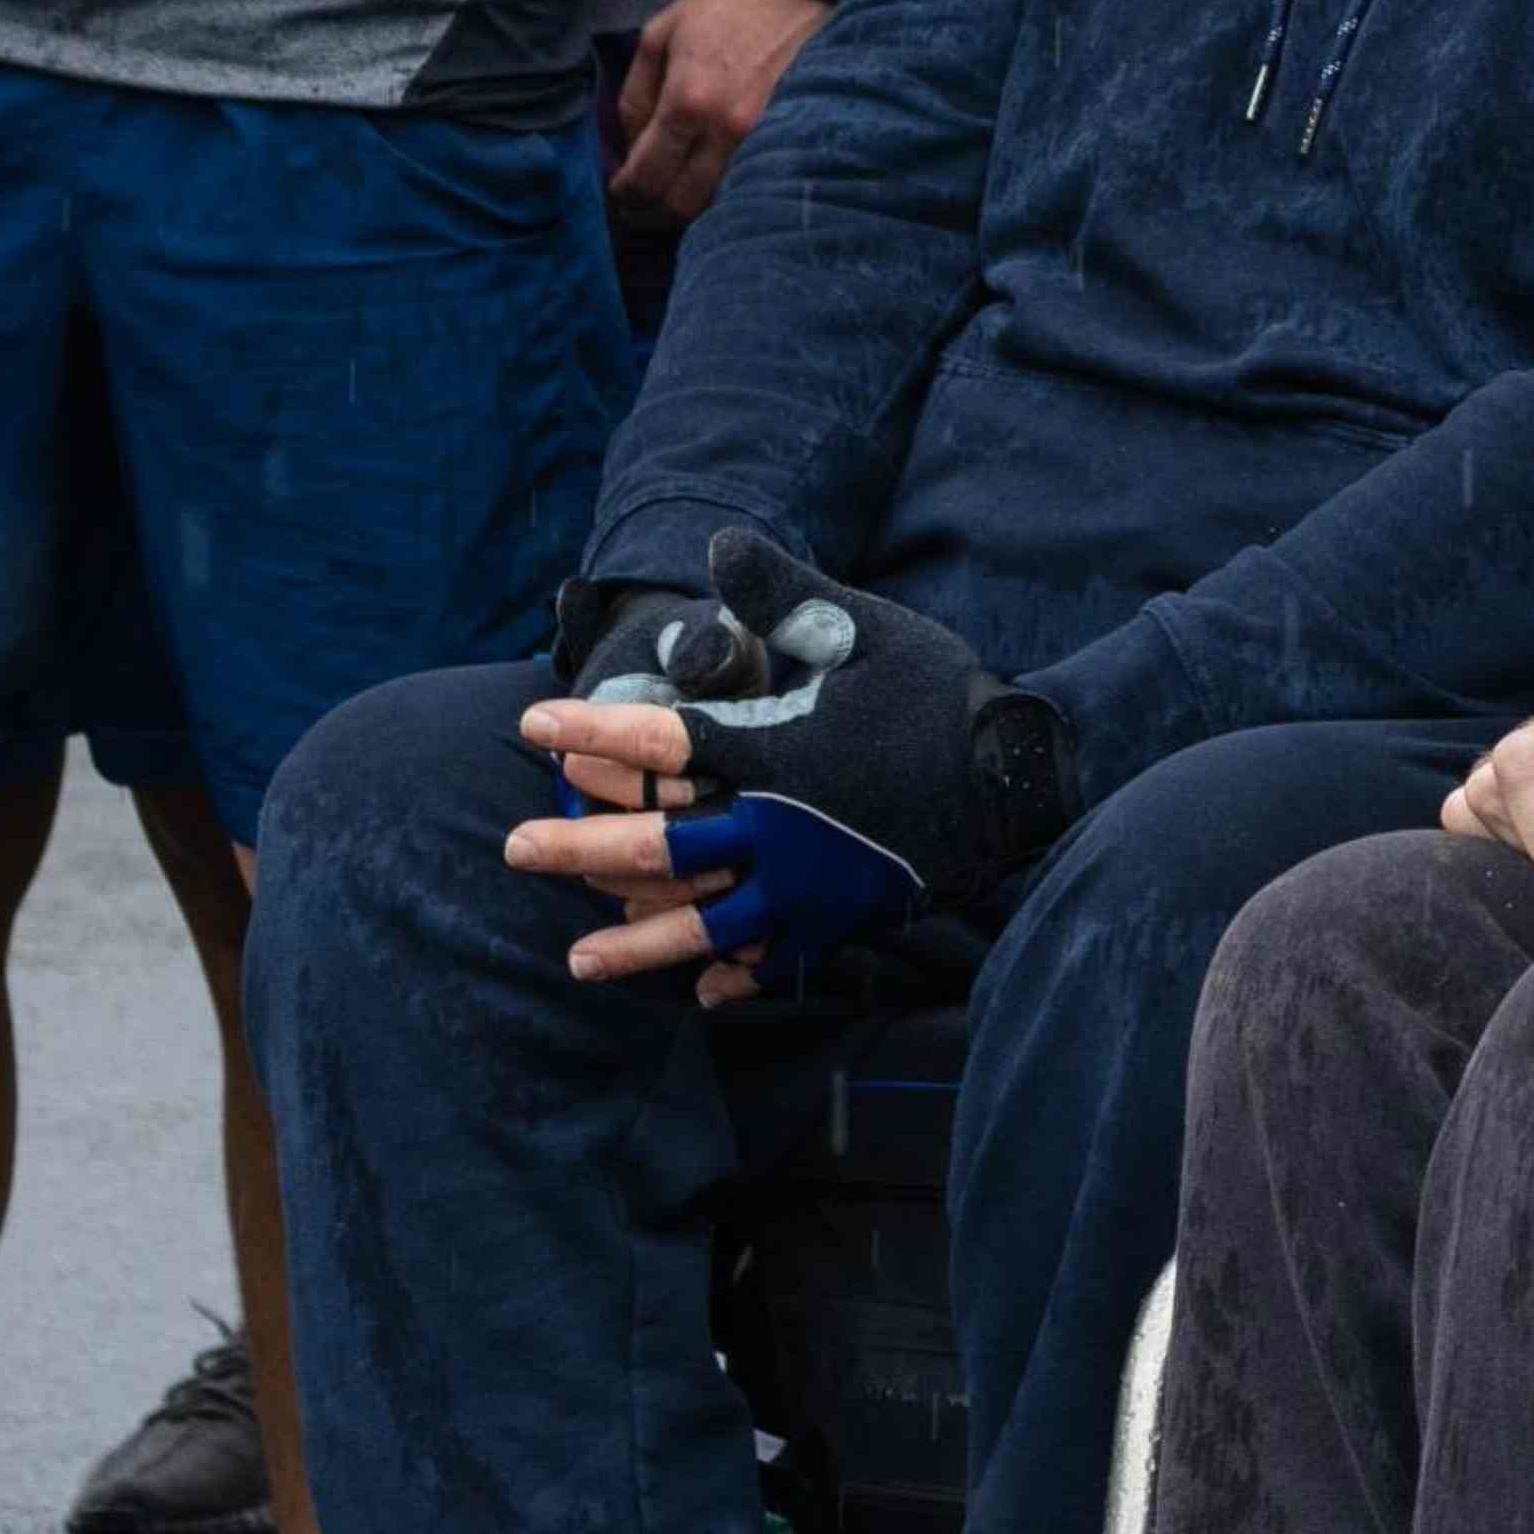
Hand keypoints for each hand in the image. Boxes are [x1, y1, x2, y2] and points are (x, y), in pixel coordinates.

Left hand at [528, 525, 1075, 933]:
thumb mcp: (861, 627)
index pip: (660, 744)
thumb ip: (781, 592)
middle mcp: (777, 827)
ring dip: (634, 941)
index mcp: (773, 751)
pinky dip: (732, 976)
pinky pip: (773, 961)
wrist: (1018, 777)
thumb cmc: (937, 694)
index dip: (591, 733)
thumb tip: (717, 543)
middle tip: (515, 849)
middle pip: (659, 845)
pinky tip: (700, 990)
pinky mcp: (842, 923)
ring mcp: (808, 887)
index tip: (533, 725)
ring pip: (702, 923)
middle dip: (580, 847)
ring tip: (575, 959)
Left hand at [610, 0, 823, 226]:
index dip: (626, 195)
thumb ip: (636, 96)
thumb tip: (631, 145)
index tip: (618, 195)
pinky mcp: (793, 139)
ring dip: (688, 210)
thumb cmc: (724, 2)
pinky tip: (708, 182)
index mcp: (688, 100)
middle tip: (638, 207)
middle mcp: (728, 130)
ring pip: (719, 205)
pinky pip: (750, 186)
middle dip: (652, 213)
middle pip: (682, 205)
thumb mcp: (659, 34)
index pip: (648, 175)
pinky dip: (724, 195)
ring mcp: (766, 140)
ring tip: (668, 198)